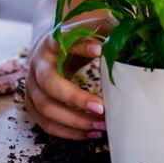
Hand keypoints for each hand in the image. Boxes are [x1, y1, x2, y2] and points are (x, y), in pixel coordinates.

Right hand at [24, 16, 111, 139]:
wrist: (47, 50)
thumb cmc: (74, 41)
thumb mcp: (86, 29)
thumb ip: (105, 29)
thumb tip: (132, 33)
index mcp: (51, 42)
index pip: (62, 42)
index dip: (80, 46)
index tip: (100, 50)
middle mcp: (37, 64)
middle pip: (49, 83)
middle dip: (76, 98)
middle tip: (102, 107)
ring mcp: (32, 87)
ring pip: (47, 108)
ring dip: (75, 120)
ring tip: (101, 124)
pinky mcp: (32, 105)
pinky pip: (47, 124)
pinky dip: (69, 132)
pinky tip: (91, 133)